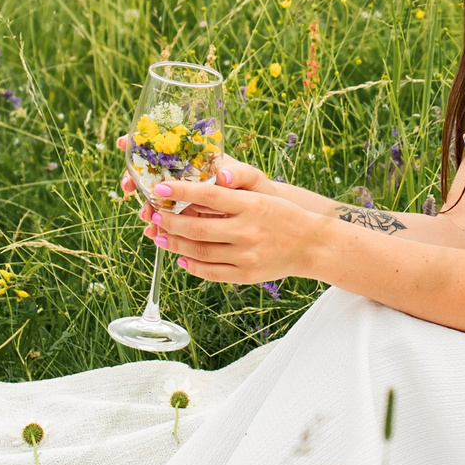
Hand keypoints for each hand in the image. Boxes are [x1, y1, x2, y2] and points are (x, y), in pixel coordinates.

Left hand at [140, 159, 325, 285]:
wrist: (311, 244)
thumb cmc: (282, 214)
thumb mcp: (260, 194)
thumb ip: (229, 191)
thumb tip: (195, 189)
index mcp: (251, 205)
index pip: (208, 194)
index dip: (180, 191)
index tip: (159, 188)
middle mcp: (247, 230)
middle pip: (197, 228)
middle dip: (168, 221)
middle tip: (152, 214)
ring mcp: (246, 255)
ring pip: (199, 252)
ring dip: (175, 244)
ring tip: (160, 236)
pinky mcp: (246, 275)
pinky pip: (211, 272)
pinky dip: (192, 267)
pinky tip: (181, 259)